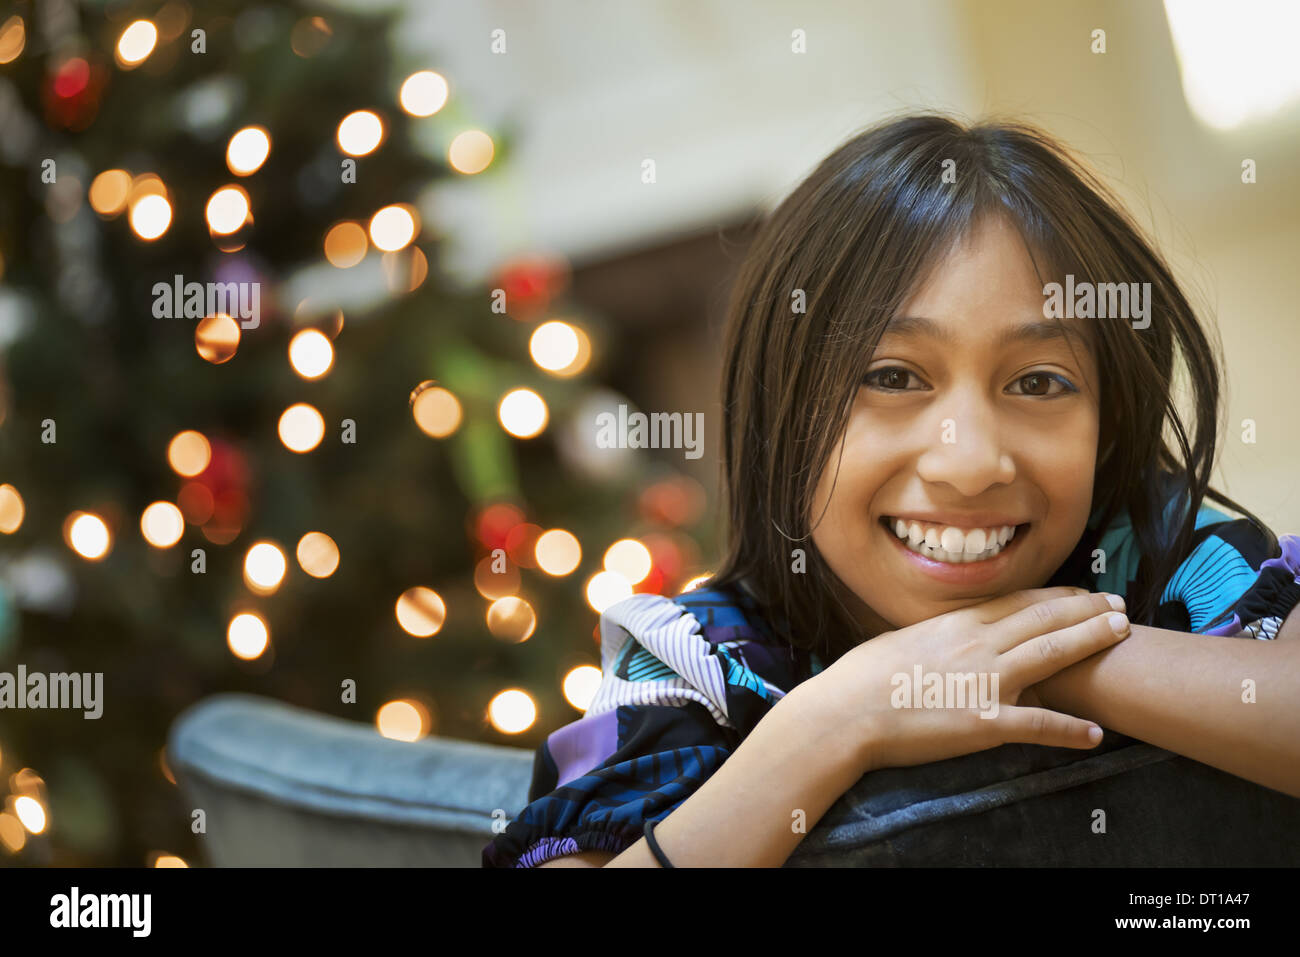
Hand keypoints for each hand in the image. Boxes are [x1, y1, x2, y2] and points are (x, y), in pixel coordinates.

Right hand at [813, 587, 1129, 772]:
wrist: (845, 713)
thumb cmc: (860, 679)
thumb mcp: (899, 642)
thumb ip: (933, 638)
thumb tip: (941, 637)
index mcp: (956, 623)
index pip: (1019, 602)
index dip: (1058, 597)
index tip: (1083, 593)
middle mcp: (977, 644)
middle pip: (1045, 620)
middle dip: (1088, 610)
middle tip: (1120, 605)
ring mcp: (985, 682)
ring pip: (1052, 655)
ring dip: (1092, 642)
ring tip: (1122, 634)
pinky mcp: (985, 723)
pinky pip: (1040, 725)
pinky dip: (1072, 730)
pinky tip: (1097, 734)